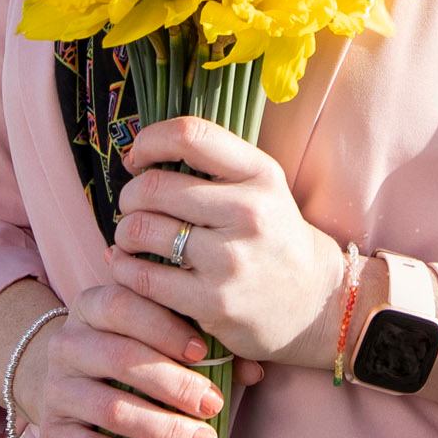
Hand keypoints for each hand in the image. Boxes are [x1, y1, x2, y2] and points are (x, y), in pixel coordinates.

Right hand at [12, 283, 232, 437]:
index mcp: (92, 306)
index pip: (121, 305)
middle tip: (213, 406)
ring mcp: (55, 388)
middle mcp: (67, 343)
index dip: (163, 327)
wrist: (72, 384)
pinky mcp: (51, 432)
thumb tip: (255, 371)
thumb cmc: (134, 355)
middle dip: (174, 385)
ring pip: (109, 407)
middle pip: (120, 359)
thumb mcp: (161, 338)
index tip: (203, 352)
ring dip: (161, 428)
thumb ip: (205, 347)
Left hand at [106, 115, 349, 368]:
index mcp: (260, 174)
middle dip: (130, 196)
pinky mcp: (213, 302)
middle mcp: (249, 212)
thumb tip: (139, 155)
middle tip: (132, 207)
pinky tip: (131, 266)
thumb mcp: (261, 187)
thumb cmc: (272, 236)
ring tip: (132, 237)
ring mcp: (230, 259)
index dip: (149, 141)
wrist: (313, 301)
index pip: (190, 135)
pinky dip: (125, 269)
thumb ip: (213, 164)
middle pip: (154, 187)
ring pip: (142, 230)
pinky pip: (144, 278)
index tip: (138, 158)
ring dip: (125, 233)